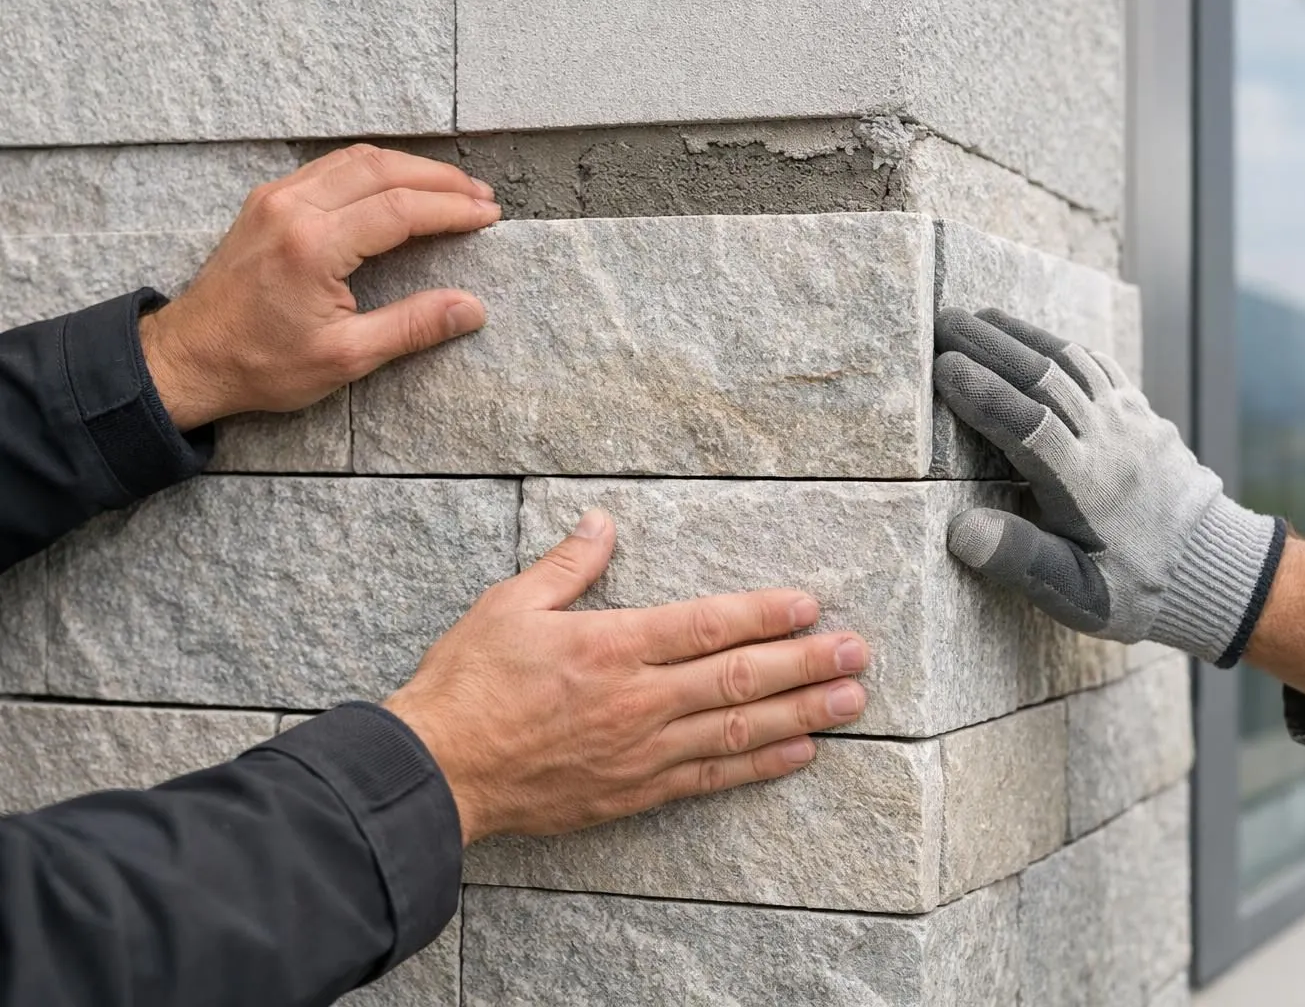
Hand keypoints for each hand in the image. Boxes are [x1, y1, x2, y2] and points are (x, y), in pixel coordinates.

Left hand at [138, 144, 501, 429]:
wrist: (188, 358)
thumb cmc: (262, 365)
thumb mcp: (345, 358)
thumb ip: (412, 327)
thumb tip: (472, 308)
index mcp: (313, 246)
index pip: (400, 209)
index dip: (452, 209)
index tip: (489, 217)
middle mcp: (293, 207)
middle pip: (382, 169)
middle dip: (440, 178)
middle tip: (482, 196)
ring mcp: (276, 198)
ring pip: (356, 159)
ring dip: (410, 167)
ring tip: (452, 187)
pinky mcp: (267, 201)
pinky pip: (331, 167)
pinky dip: (375, 168)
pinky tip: (399, 184)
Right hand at [382, 509, 869, 844]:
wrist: (438, 773)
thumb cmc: (468, 684)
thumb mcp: (510, 605)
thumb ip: (568, 566)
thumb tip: (603, 522)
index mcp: (613, 645)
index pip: (708, 625)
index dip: (764, 614)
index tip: (809, 606)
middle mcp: (640, 700)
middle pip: (740, 678)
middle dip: (805, 663)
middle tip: (857, 654)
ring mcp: (643, 751)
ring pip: (738, 730)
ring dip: (801, 714)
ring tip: (850, 702)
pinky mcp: (634, 792)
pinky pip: (711, 777)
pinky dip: (759, 765)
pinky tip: (800, 754)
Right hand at [934, 307, 1286, 665]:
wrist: (1215, 568)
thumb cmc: (1138, 588)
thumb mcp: (1080, 596)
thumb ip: (1022, 561)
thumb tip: (962, 531)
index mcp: (1085, 485)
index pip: (1027, 423)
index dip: (982, 392)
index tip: (942, 368)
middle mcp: (1109, 441)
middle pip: (1044, 378)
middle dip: (989, 346)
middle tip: (943, 323)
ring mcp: (1129, 420)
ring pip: (1071, 362)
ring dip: (1022, 335)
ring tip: (979, 319)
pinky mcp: (1141, 414)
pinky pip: (1098, 367)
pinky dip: (1061, 346)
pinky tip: (1037, 339)